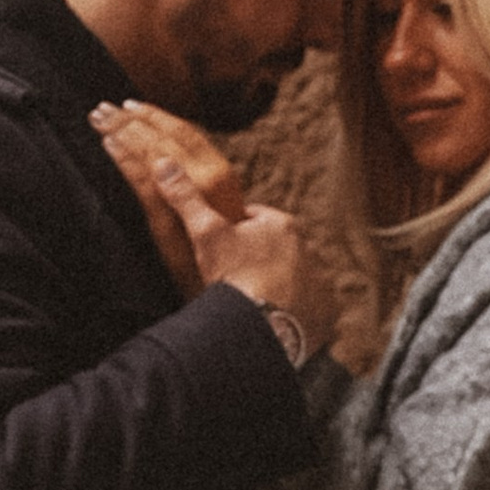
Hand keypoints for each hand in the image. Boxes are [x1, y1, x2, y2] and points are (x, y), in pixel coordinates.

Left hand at [90, 101, 248, 301]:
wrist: (236, 290)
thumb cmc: (226, 258)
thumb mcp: (218, 216)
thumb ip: (202, 191)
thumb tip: (175, 172)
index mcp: (221, 177)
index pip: (186, 135)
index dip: (158, 117)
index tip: (133, 105)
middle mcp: (210, 180)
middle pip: (166, 139)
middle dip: (133, 120)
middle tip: (105, 107)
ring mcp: (191, 199)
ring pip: (153, 153)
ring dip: (124, 131)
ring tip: (100, 118)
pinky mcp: (169, 221)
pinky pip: (143, 182)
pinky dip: (124, 159)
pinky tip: (108, 144)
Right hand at [141, 150, 336, 358]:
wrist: (259, 327)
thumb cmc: (233, 276)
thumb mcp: (205, 233)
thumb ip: (186, 197)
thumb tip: (162, 162)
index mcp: (283, 225)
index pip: (257, 221)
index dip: (236, 234)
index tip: (223, 251)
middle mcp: (309, 249)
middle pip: (277, 252)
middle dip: (260, 261)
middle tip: (235, 280)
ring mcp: (320, 283)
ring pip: (295, 280)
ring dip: (279, 289)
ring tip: (254, 305)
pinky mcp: (327, 313)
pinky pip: (312, 311)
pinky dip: (297, 315)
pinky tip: (275, 322)